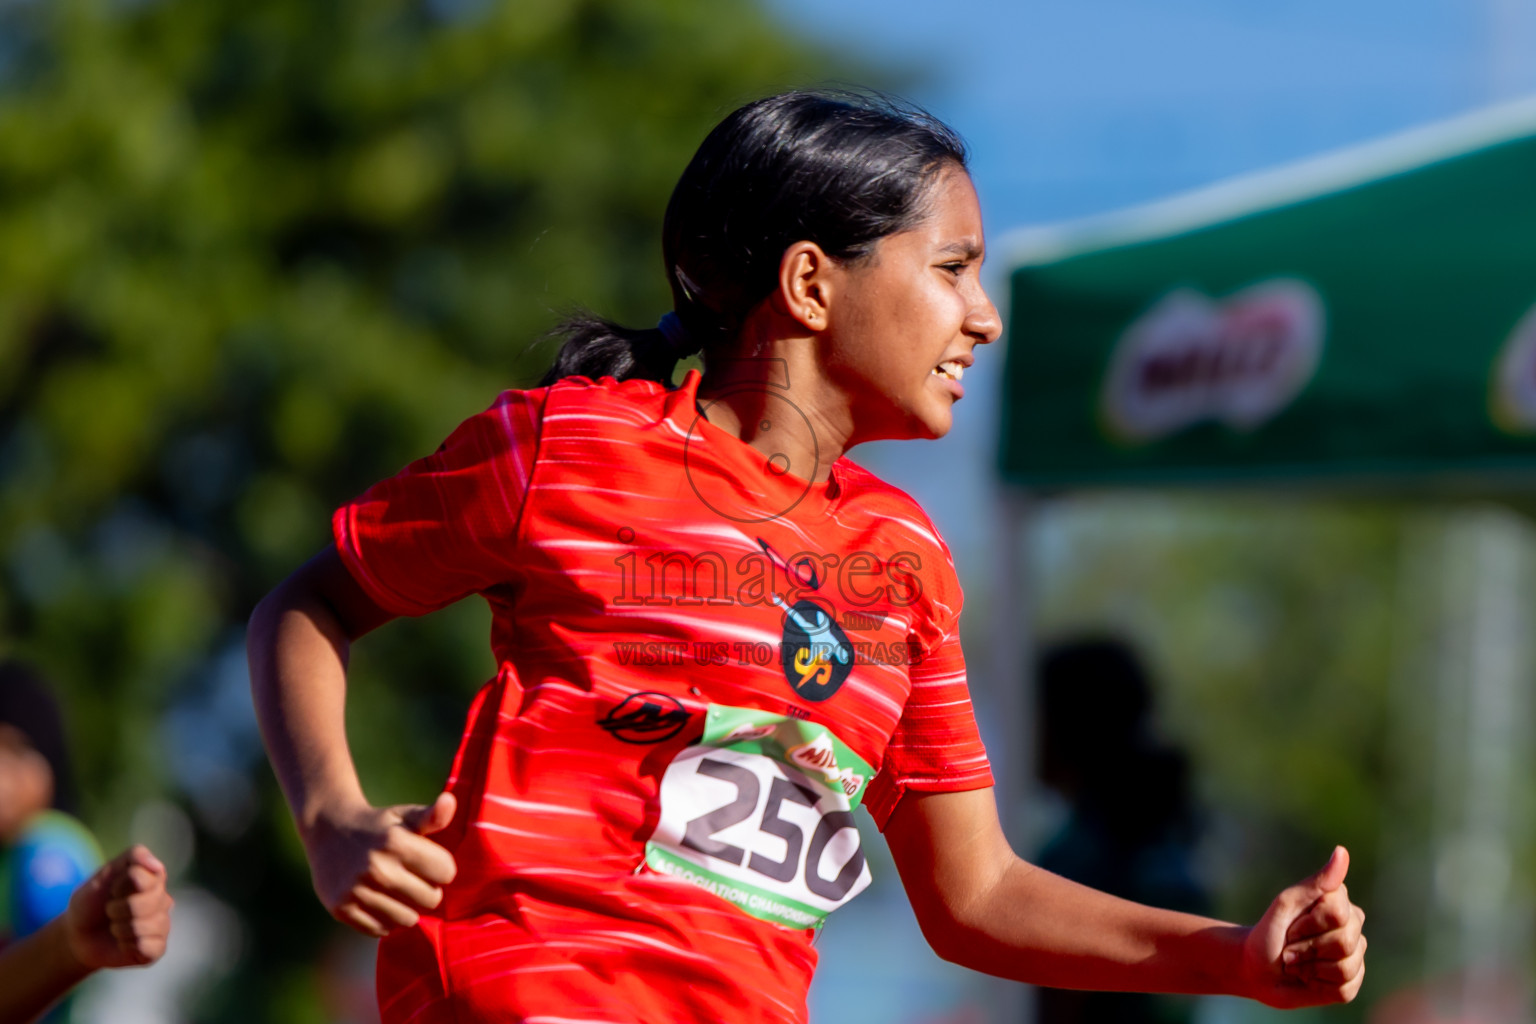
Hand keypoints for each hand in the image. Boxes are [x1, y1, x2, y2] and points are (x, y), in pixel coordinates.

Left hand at [63, 845, 172, 969]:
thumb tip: (157, 865)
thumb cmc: (91, 902)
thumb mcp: (103, 874)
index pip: (144, 878)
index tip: (111, 890)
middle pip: (147, 902)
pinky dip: (128, 946)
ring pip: (148, 925)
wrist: (76, 936)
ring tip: (115, 928)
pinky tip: (124, 944)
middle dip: (118, 909)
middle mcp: (163, 900)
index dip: (120, 886)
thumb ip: (131, 858)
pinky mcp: (157, 948)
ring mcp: (162, 925)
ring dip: (120, 929)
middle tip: (110, 911)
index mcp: (154, 879)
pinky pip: (149, 947)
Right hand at [303, 791, 457, 937]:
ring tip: (398, 890)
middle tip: (414, 878)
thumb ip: (433, 816)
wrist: (328, 830)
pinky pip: (381, 929)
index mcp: (396, 842)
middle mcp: (376, 868)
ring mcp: (357, 891)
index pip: (446, 872)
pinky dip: (385, 919)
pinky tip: (379, 900)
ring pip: (408, 919)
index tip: (430, 862)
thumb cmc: (378, 825)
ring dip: (408, 907)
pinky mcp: (342, 909)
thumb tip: (450, 802)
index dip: (442, 867)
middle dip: (428, 889)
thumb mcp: (405, 816)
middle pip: (431, 899)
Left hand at [1241, 846, 1366, 1006]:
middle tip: (1289, 947)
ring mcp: (1355, 955)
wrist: (1258, 969)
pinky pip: (1345, 987)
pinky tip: (1307, 977)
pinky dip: (1317, 983)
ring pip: (1346, 965)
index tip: (1290, 925)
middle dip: (1307, 947)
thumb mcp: (1286, 905)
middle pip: (1345, 940)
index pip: (1337, 912)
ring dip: (1310, 966)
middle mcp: (1353, 926)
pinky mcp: (1351, 983)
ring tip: (1295, 962)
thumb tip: (1342, 851)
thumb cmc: (1269, 932)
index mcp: (1339, 901)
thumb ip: (1316, 882)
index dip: (1307, 923)